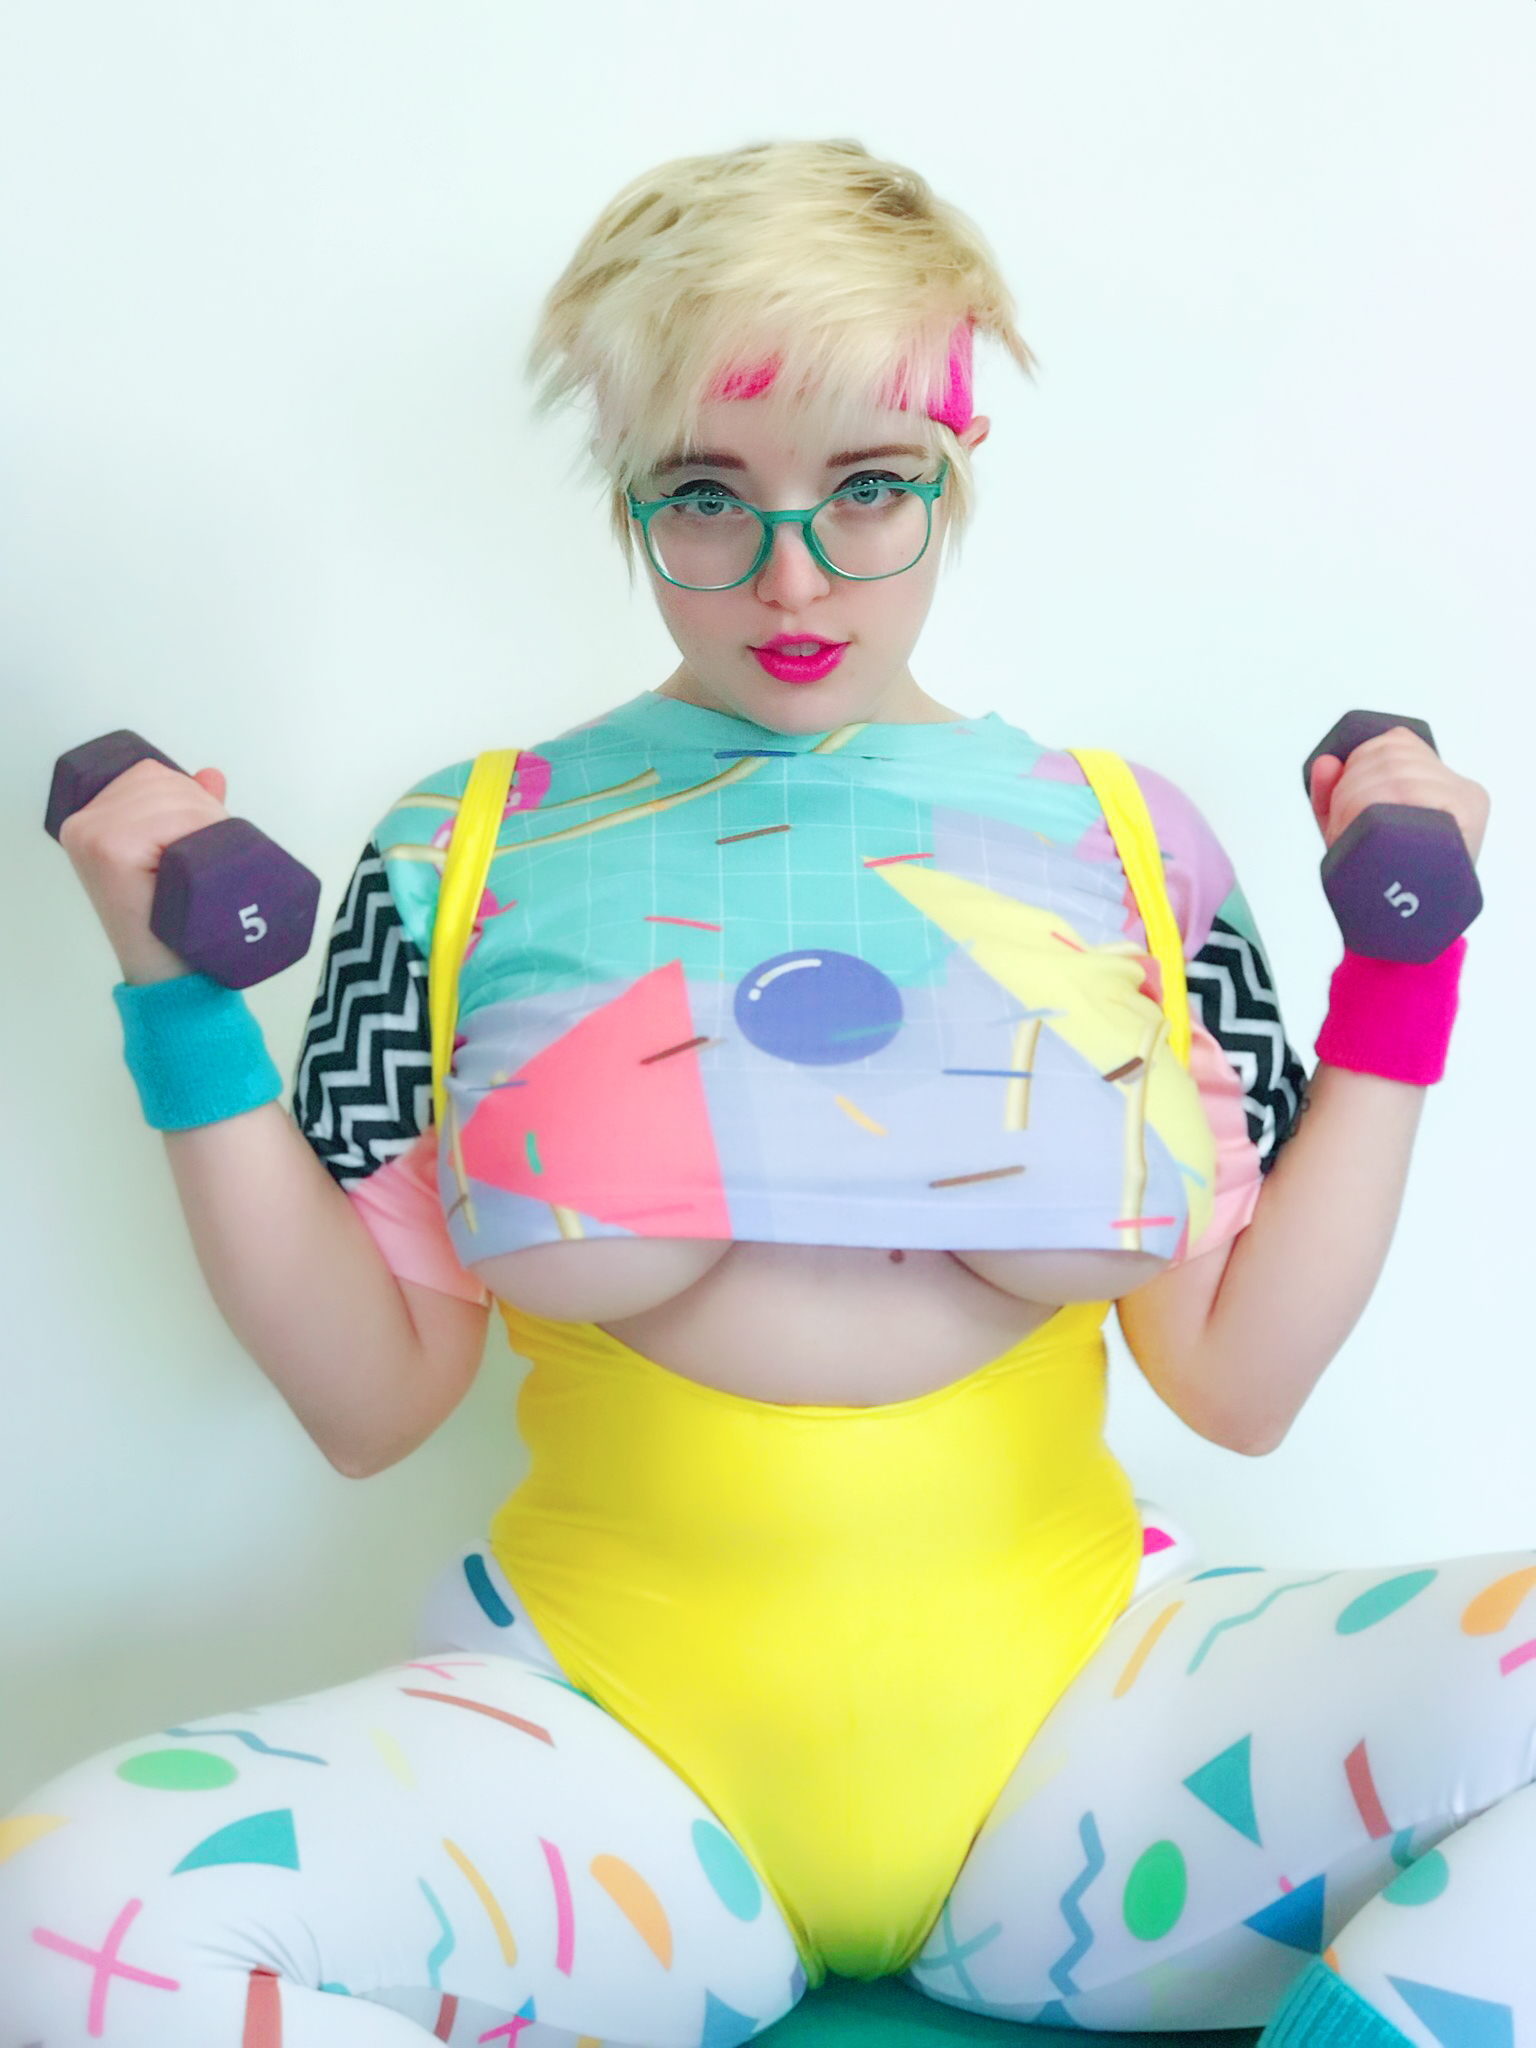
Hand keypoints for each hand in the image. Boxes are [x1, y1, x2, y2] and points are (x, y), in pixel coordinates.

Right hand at [58, 760, 229, 984]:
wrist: (170, 974)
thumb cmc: (173, 922)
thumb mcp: (178, 854)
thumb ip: (187, 812)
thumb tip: (210, 775)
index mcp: (92, 817)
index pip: (154, 775)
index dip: (194, 799)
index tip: (201, 839)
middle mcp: (84, 821)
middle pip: (165, 782)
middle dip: (204, 811)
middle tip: (205, 859)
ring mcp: (91, 835)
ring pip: (175, 800)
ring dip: (205, 826)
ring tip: (197, 868)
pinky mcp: (107, 850)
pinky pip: (171, 822)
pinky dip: (194, 837)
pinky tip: (185, 867)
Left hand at [1307, 727, 1488, 866]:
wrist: (1400, 931)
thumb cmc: (1377, 877)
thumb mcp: (1349, 832)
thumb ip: (1332, 797)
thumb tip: (1324, 762)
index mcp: (1441, 779)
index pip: (1396, 742)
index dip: (1357, 761)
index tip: (1337, 798)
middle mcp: (1462, 789)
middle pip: (1393, 760)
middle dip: (1349, 787)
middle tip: (1335, 829)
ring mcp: (1467, 811)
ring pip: (1399, 778)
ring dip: (1356, 802)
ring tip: (1345, 838)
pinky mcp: (1464, 833)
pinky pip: (1417, 803)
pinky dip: (1379, 812)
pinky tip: (1365, 833)